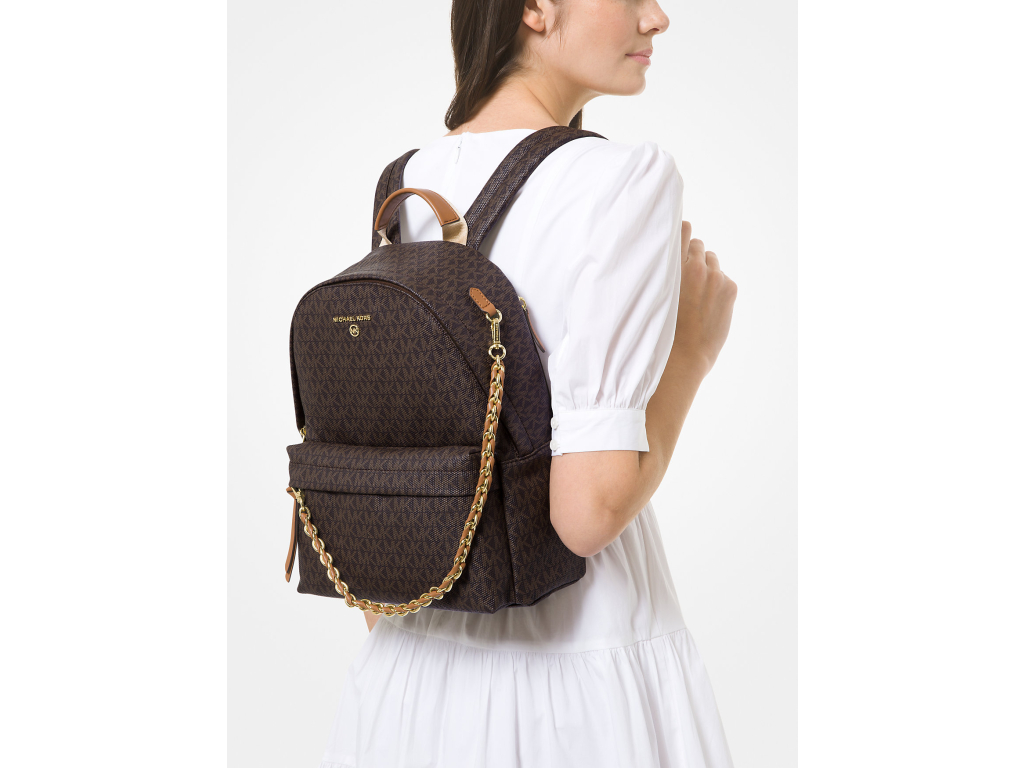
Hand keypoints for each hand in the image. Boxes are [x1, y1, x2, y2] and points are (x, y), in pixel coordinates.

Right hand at [673, 221, 736, 376]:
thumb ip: (666, 274)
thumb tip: (674, 258)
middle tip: (686, 276)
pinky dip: (717, 285)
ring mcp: (715, 276)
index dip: (680, 232)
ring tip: (696, 292)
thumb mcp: (655, 296)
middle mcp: (695, 266)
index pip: (682, 231)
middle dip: (693, 256)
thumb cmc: (663, 329)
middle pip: (698, 245)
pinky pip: (723, 276)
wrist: (684, 355)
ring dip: (706, 270)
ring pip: (712, 260)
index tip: (677, 236)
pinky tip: (707, 303)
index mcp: (672, 267)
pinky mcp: (729, 287)